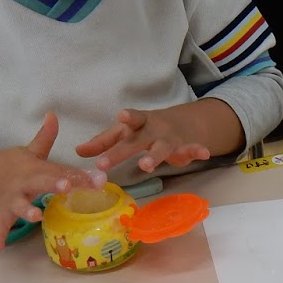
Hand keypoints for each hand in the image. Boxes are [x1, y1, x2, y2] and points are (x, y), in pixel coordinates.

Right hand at [0, 113, 100, 250]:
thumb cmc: (8, 165)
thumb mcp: (28, 151)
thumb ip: (45, 137)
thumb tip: (54, 114)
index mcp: (35, 169)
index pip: (61, 172)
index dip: (80, 176)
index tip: (100, 179)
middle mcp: (24, 184)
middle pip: (41, 183)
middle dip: (54, 185)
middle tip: (67, 187)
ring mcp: (10, 200)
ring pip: (19, 207)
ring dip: (27, 211)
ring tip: (36, 216)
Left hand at [75, 107, 211, 173]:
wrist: (182, 124)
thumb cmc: (145, 130)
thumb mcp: (124, 133)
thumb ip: (103, 142)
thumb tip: (77, 151)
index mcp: (137, 124)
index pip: (129, 121)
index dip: (126, 119)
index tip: (120, 117)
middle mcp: (153, 130)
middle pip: (137, 141)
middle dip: (122, 151)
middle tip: (105, 163)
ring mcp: (170, 139)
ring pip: (162, 148)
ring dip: (155, 156)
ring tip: (146, 166)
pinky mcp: (186, 147)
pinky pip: (193, 149)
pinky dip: (198, 151)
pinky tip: (204, 154)